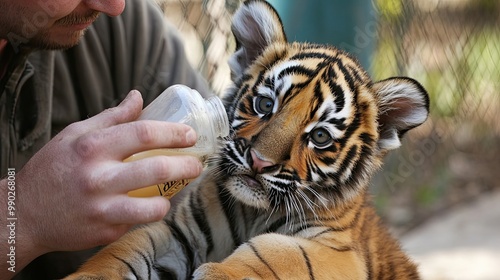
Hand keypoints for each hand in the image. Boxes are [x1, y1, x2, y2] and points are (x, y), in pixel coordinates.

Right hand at [1, 90, 202, 273]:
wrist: (24, 214)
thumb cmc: (53, 169)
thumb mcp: (75, 135)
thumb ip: (111, 117)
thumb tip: (138, 97)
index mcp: (91, 147)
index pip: (142, 133)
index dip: (173, 133)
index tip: (190, 135)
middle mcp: (97, 178)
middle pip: (156, 169)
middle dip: (186, 166)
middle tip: (196, 164)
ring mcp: (102, 209)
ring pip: (154, 206)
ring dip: (173, 196)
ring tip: (177, 188)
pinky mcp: (104, 232)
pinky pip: (138, 222)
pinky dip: (150, 211)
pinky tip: (151, 203)